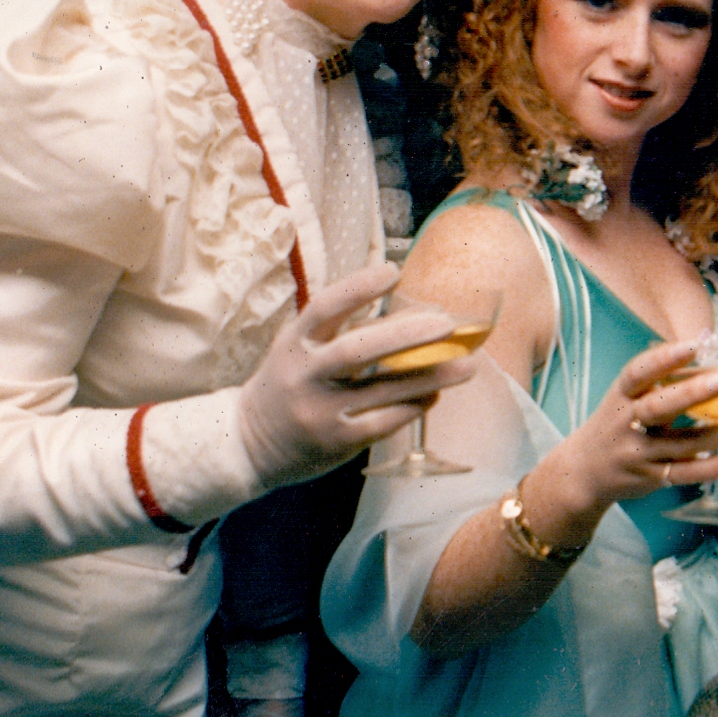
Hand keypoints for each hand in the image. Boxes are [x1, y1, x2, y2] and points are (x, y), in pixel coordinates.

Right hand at [237, 262, 483, 486]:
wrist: (250, 445)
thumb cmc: (292, 382)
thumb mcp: (304, 348)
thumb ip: (348, 329)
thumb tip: (417, 312)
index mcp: (295, 342)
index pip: (324, 308)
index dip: (358, 288)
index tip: (394, 271)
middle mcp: (305, 375)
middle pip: (357, 350)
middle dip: (405, 334)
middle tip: (447, 323)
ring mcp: (320, 411)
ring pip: (380, 389)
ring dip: (429, 376)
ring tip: (467, 365)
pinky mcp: (336, 441)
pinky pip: (384, 422)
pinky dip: (413, 406)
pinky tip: (435, 395)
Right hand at [529, 342, 717, 533]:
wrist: (582, 473)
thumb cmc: (617, 422)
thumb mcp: (628, 396)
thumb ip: (664, 375)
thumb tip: (709, 341)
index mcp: (621, 395)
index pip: (638, 373)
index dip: (664, 358)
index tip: (695, 344)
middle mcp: (627, 423)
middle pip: (662, 407)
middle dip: (698, 391)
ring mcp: (640, 454)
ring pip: (686, 443)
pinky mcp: (654, 478)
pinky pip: (691, 473)